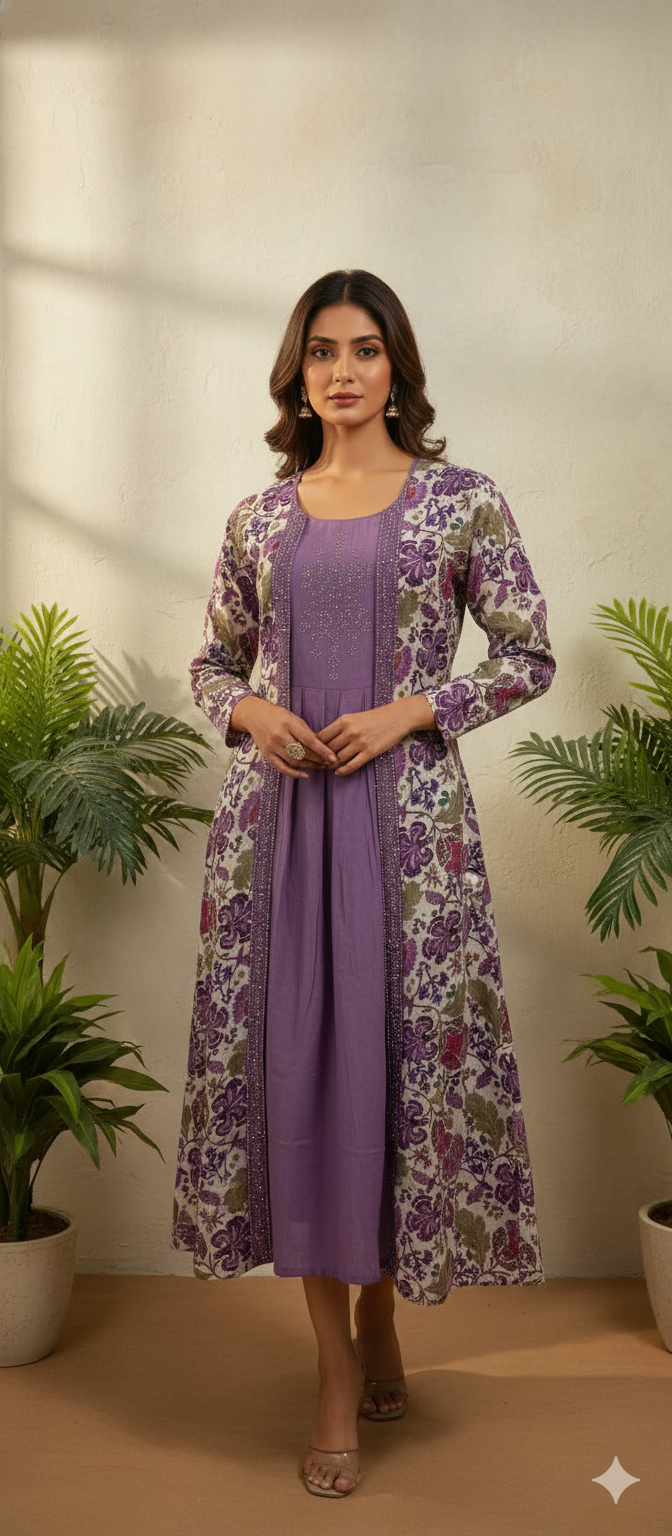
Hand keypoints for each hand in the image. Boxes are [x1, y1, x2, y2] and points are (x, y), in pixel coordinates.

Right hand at [229, 696, 337, 778]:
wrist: (255, 715)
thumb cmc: (278, 716)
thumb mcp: (294, 718)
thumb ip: (307, 732)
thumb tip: (322, 747)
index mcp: (289, 723)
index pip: (309, 740)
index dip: (322, 750)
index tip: (333, 757)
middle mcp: (279, 735)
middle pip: (302, 752)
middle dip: (318, 759)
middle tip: (330, 763)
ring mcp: (272, 746)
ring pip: (294, 761)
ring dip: (309, 766)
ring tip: (321, 766)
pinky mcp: (267, 754)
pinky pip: (281, 768)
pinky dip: (293, 773)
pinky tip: (305, 775)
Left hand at [317, 695, 436, 775]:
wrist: (397, 717)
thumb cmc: (374, 718)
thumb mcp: (353, 717)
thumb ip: (339, 728)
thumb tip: (323, 741)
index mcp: (343, 721)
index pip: (322, 736)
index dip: (314, 746)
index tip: (312, 752)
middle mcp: (350, 731)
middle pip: (328, 749)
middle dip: (322, 758)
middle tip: (318, 763)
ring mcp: (360, 743)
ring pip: (339, 759)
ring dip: (332, 765)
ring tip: (329, 767)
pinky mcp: (369, 752)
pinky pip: (352, 765)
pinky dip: (343, 771)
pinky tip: (339, 772)